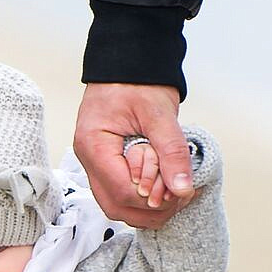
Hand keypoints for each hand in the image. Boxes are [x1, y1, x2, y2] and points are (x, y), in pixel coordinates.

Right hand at [74, 83, 195, 227]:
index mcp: (94, 145)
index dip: (152, 198)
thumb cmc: (138, 81)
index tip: (180, 191)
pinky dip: (143, 199)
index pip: (122, 191)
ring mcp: (95, 164)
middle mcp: (88, 159)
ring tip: (174, 193)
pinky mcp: (106, 164)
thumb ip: (172, 152)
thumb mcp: (160, 114)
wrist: (128, 61)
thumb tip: (183, 189)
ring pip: (116, 206)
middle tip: (179, 196)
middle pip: (116, 206)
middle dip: (150, 209)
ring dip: (147, 208)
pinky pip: (120, 194)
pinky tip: (165, 188)